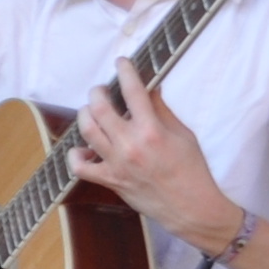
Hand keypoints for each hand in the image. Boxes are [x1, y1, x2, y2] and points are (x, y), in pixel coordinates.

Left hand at [70, 67, 229, 250]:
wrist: (190, 207)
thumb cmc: (191, 169)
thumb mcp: (183, 134)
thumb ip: (162, 110)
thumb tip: (150, 88)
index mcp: (152, 130)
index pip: (133, 92)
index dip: (125, 72)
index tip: (121, 62)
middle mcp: (130, 145)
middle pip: (100, 108)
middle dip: (97, 92)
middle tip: (102, 90)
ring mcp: (116, 164)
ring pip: (86, 131)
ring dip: (85, 115)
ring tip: (91, 111)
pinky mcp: (110, 180)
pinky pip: (80, 167)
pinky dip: (76, 156)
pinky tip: (85, 149)